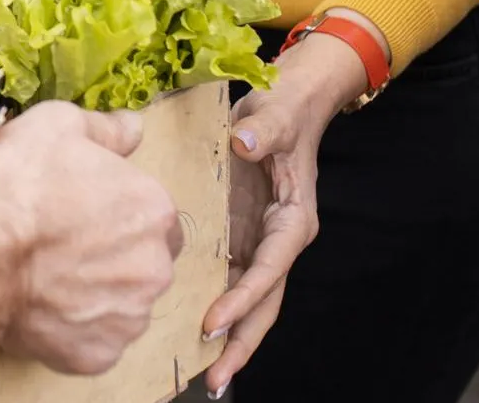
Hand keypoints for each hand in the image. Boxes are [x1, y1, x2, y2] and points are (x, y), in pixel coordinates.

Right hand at [0, 101, 182, 375]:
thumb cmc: (14, 189)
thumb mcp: (56, 126)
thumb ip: (106, 128)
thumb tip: (133, 127)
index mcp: (153, 210)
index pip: (155, 214)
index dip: (120, 211)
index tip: (84, 211)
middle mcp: (154, 267)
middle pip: (144, 261)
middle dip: (114, 255)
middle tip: (63, 243)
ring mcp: (127, 316)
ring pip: (122, 303)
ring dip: (96, 292)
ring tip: (48, 275)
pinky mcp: (97, 354)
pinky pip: (93, 340)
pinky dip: (73, 327)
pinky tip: (42, 305)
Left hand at [200, 28, 375, 397]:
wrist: (284, 103)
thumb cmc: (280, 109)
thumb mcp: (273, 114)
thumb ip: (263, 129)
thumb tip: (243, 145)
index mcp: (292, 220)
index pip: (269, 270)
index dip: (243, 299)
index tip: (213, 322)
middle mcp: (278, 241)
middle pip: (264, 304)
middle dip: (241, 343)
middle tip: (212, 381)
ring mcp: (258, 244)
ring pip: (247, 302)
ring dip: (227, 338)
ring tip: (200, 375)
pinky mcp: (239, 239)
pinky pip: (226, 282)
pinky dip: (212, 309)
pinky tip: (186, 333)